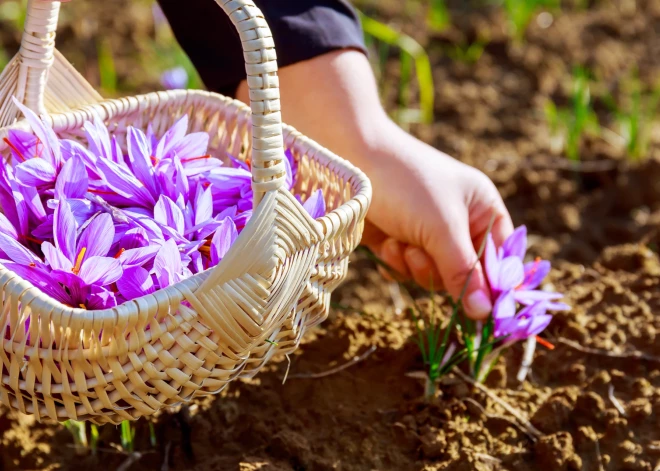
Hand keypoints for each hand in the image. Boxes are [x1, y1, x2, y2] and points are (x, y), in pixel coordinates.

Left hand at [360, 133, 512, 318]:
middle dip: (439, 269)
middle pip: (464, 275)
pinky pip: (406, 271)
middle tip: (420, 254)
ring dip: (414, 265)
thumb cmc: (405, 184)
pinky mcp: (398, 240)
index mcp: (483, 208)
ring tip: (399, 243)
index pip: (501, 258)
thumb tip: (485, 314)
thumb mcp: (441, 226)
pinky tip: (384, 242)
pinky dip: (395, 261)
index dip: (494, 285)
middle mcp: (458, 222)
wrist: (348, 160)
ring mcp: (426, 232)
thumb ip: (463, 272)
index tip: (484, 311)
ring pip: (432, 276)